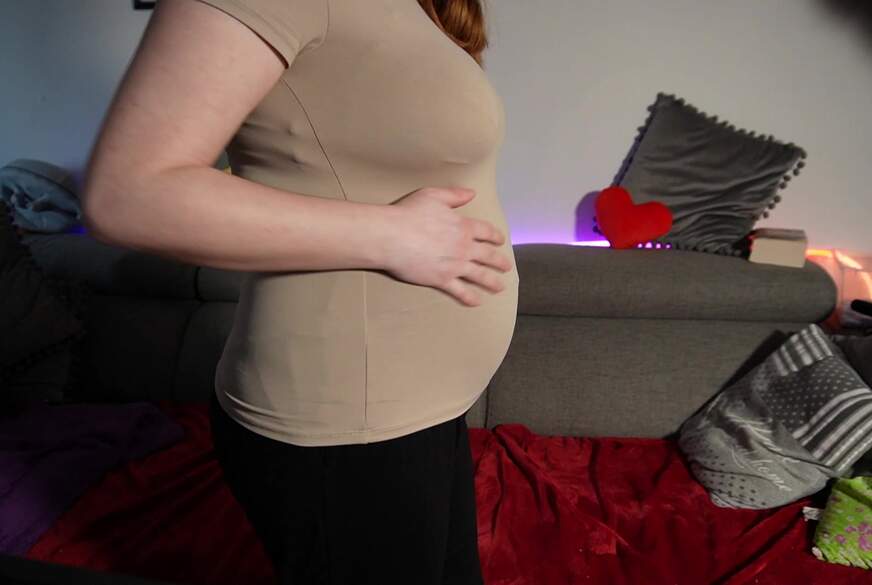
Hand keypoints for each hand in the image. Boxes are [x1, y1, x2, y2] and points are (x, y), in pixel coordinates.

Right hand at [383, 187, 512, 306]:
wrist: (392, 236)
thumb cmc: (409, 213)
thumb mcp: (433, 196)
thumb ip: (455, 195)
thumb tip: (472, 193)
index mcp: (462, 226)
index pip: (486, 232)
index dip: (495, 236)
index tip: (500, 241)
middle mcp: (463, 247)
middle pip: (488, 256)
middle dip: (499, 262)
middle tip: (507, 267)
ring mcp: (454, 265)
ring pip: (479, 275)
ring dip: (492, 282)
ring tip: (500, 287)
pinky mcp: (441, 279)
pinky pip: (460, 291)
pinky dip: (470, 297)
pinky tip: (477, 302)